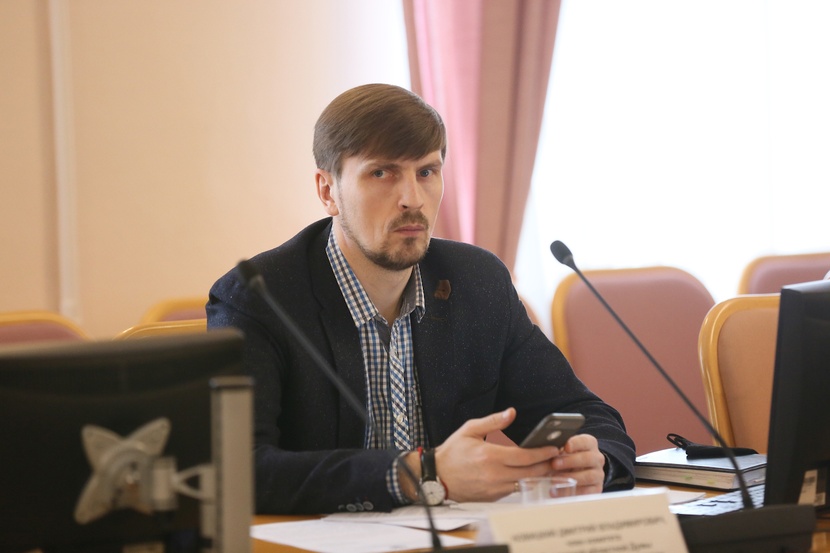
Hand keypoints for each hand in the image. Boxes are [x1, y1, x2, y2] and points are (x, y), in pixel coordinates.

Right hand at [432, 408, 559, 502]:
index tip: (554, 448)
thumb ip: (493, 421)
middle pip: (531, 473)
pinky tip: (532, 475)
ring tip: (549, 466)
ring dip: (540, 475)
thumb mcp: (470, 430)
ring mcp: (495, 488)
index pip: (525, 457)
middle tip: (557, 458)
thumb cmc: (453, 453)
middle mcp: (494, 474)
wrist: (437, 477)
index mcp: (490, 456)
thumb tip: (511, 413)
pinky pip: (515, 490)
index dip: (543, 453)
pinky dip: (526, 483)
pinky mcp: (493, 497)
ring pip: (526, 483)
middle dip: (547, 465)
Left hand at [549, 433, 605, 494]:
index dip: (576, 444)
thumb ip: (558, 448)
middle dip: (570, 461)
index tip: (565, 447)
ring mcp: (598, 474)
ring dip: (571, 477)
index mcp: (590, 444)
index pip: (585, 441)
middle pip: (588, 458)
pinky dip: (573, 492)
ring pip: (589, 476)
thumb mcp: (563, 449)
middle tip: (554, 464)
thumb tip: (545, 450)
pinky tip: (561, 492)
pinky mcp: (597, 489)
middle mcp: (597, 458)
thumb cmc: (567, 457)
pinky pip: (588, 492)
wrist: (579, 472)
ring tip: (555, 480)